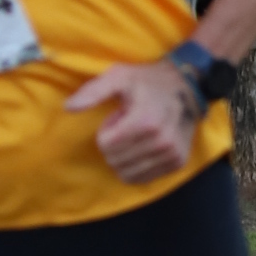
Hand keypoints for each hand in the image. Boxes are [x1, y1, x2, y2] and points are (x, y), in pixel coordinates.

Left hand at [64, 60, 200, 182]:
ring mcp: (171, 154)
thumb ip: (92, 91)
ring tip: (136, 136)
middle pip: (115, 161)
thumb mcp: (118, 76)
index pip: (106, 145)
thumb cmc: (147, 81)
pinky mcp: (177, 162)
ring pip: (128, 174)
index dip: (106, 131)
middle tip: (127, 126)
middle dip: (114, 145)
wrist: (187, 86)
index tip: (118, 117)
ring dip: (125, 157)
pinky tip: (145, 146)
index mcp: (145, 121)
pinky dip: (137, 166)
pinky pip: (144, 178)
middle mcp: (162, 141)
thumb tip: (68, 107)